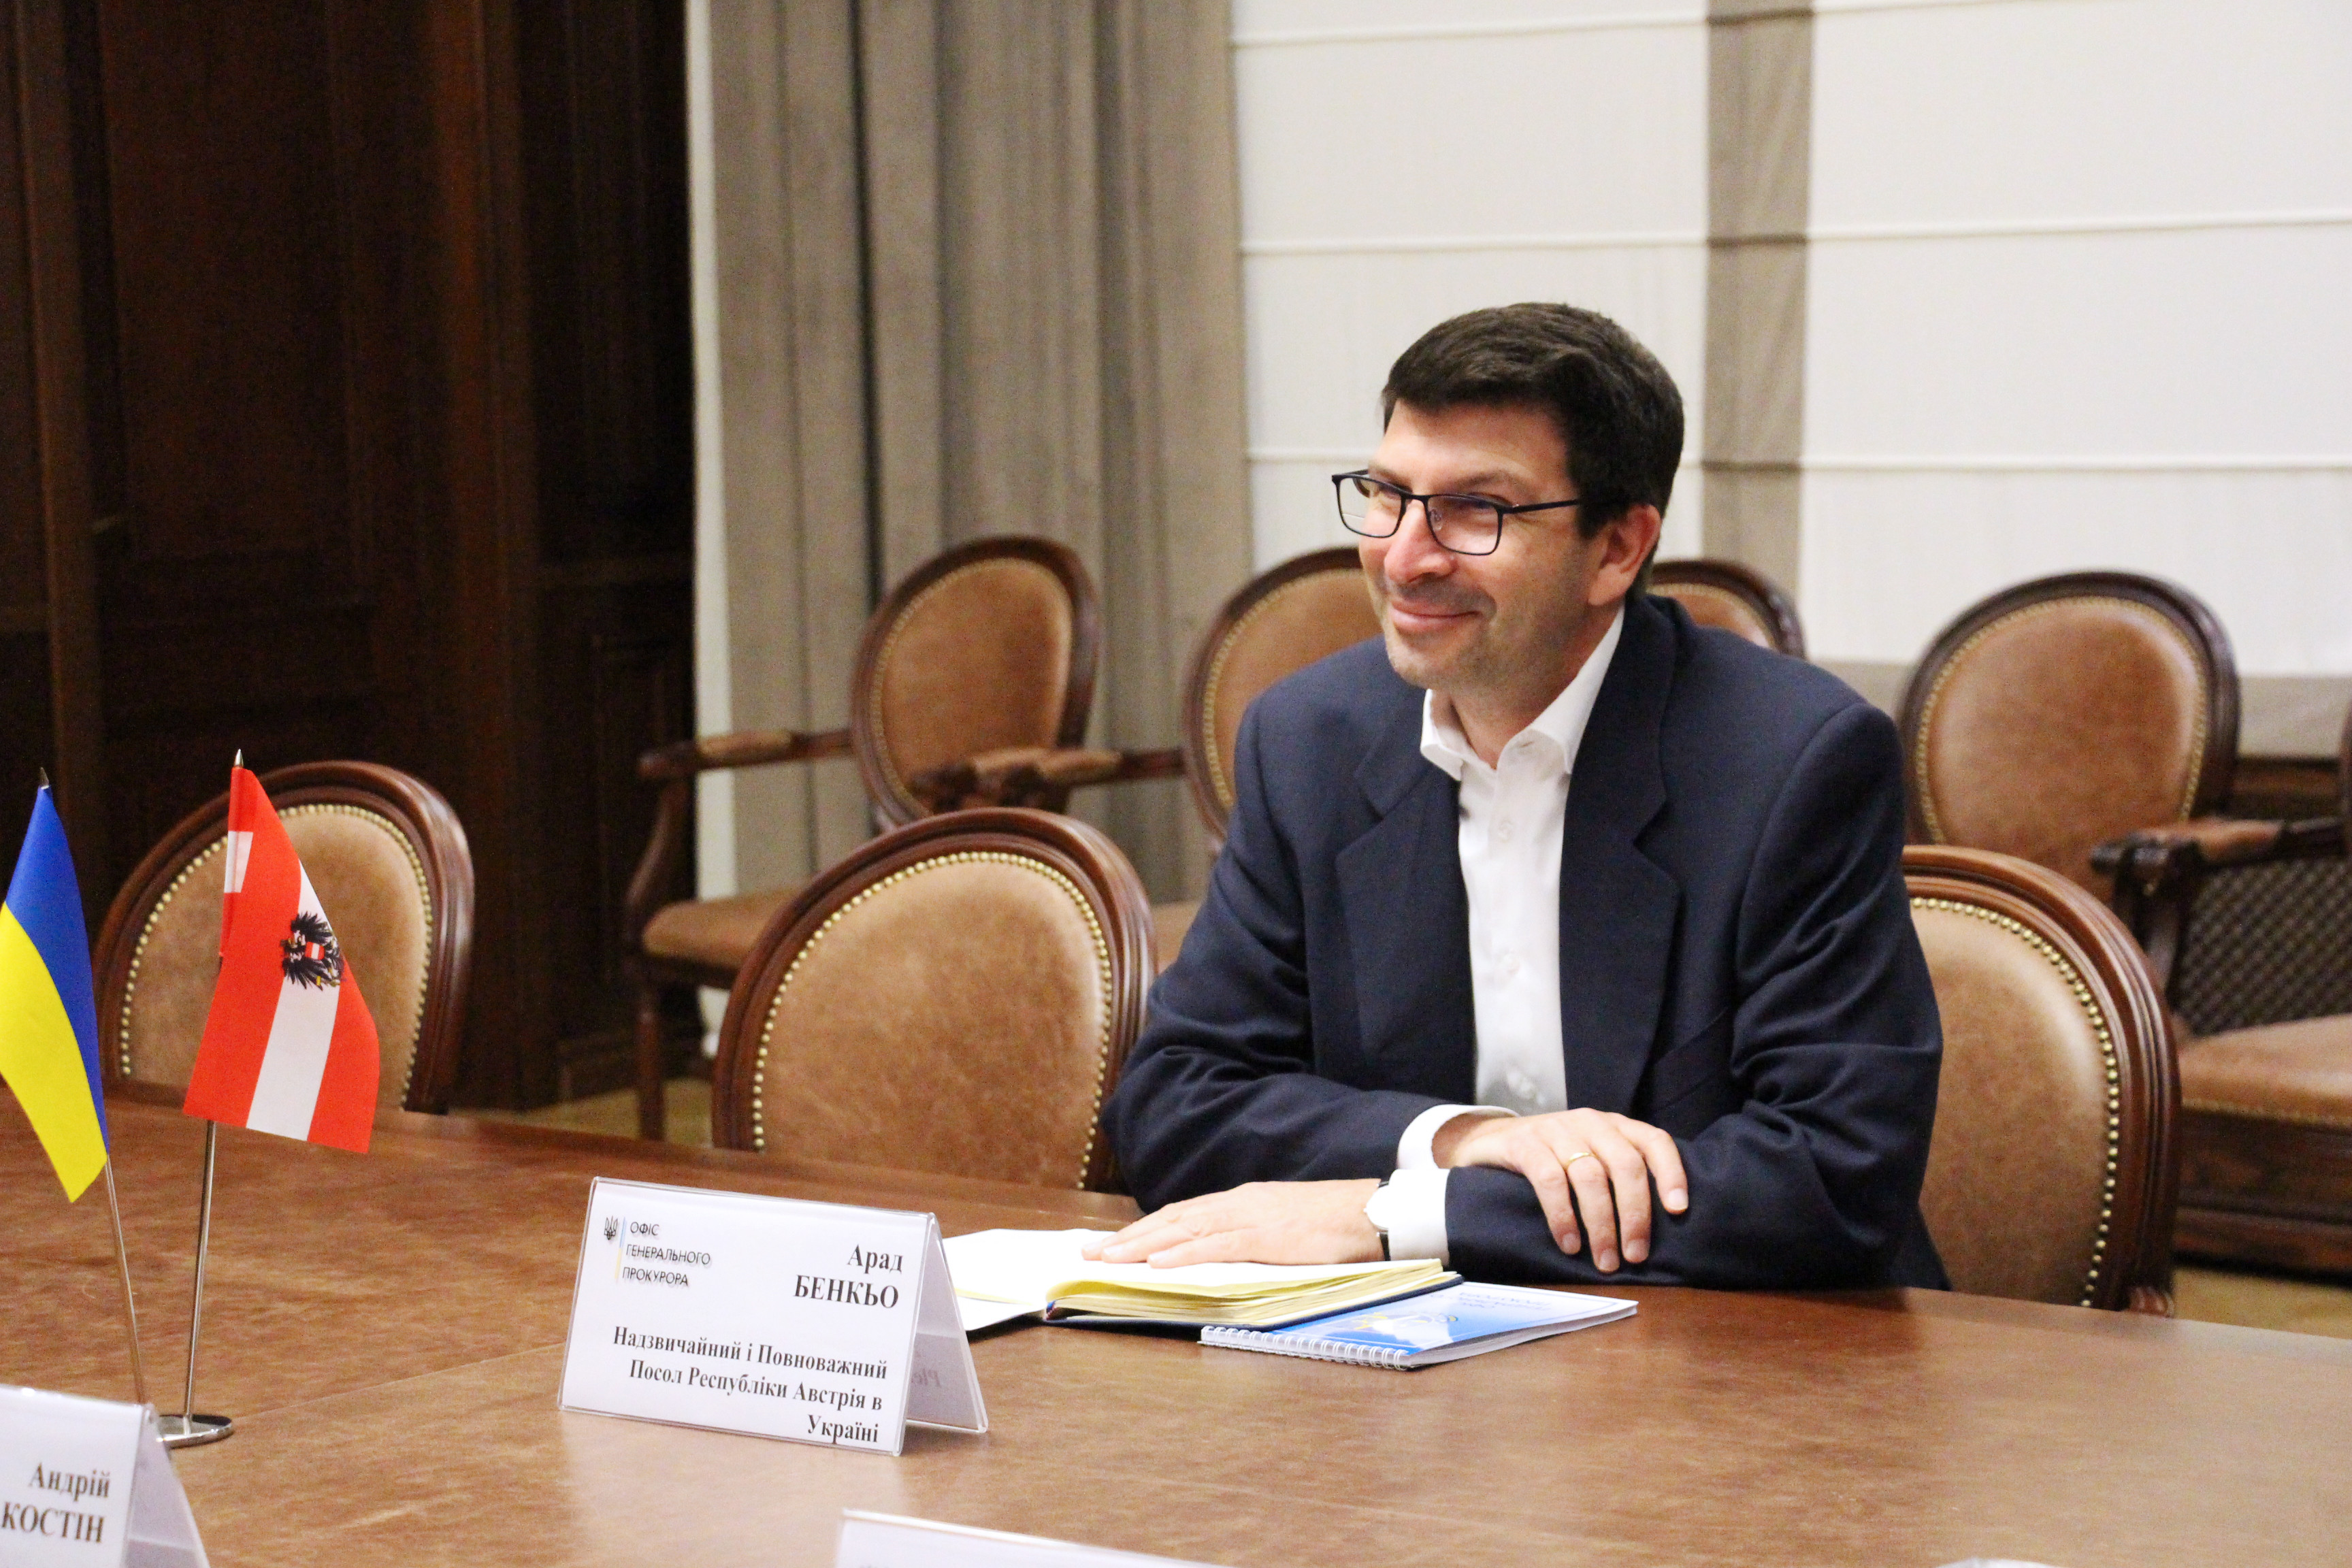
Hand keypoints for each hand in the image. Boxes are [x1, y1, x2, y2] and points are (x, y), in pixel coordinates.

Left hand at [1080, 1180, 1383, 1267]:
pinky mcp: (1264, 1236)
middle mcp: (1238, 1204)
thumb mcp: (1285, 1227)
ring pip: (1183, 1229)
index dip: (1145, 1227)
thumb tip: (1225, 1256)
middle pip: (1172, 1218)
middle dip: (1128, 1236)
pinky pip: (1215, 1245)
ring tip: (1107, 1257)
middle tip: (1089, 1251)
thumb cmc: (1335, 1224)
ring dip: (1141, 1244)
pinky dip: (1182, 1252)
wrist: (1373, 1211)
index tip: (1112, 1241)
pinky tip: (1156, 1262)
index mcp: (1243, 1202)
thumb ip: (1253, 1236)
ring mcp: (1249, 1217)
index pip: (1182, 1214)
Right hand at [1433, 1109, 1687, 1270]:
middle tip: (1635, 1256)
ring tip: (1604, 1260)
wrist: (1487, 1141)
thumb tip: (1656, 1228)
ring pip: (1590, 1176)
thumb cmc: (1551, 1159)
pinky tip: (1569, 1243)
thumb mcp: (1590, 1159)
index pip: (1654, 1141)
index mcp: (1614, 1126)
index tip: (1678, 1210)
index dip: (1671, 1173)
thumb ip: (1618, 1178)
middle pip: (1625, 1165)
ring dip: (1601, 1224)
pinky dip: (1563, 1216)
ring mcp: (1555, 1130)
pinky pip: (1550, 1181)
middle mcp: (1589, 1123)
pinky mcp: (1524, 1143)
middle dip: (1635, 1215)